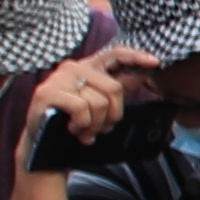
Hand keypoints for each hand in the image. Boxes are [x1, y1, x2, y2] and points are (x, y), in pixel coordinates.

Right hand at [22, 43, 155, 155]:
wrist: (43, 145)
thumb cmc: (74, 123)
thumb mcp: (100, 105)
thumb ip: (118, 88)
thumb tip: (142, 74)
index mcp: (88, 68)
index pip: (115, 54)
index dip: (136, 56)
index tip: (156, 62)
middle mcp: (73, 68)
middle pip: (114, 88)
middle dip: (113, 115)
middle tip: (101, 129)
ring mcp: (59, 79)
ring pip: (98, 102)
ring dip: (95, 126)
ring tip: (83, 131)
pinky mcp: (47, 93)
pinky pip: (82, 109)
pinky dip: (82, 125)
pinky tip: (72, 129)